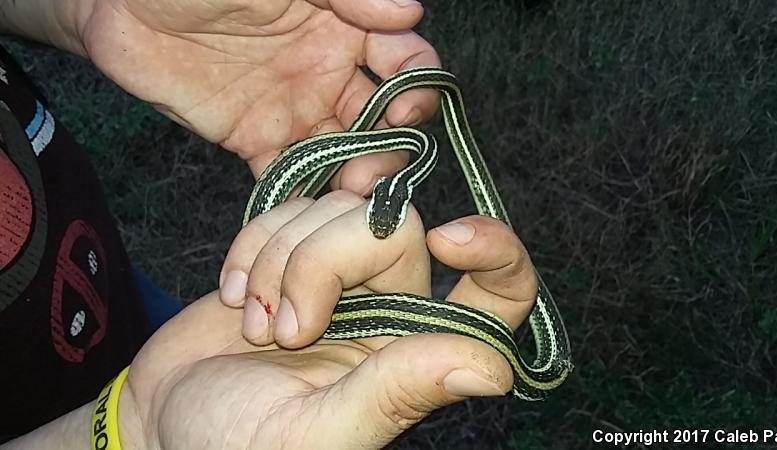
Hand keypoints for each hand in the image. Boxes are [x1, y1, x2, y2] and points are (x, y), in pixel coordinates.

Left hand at [79, 0, 440, 185]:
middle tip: (375, 171)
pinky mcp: (257, 140)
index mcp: (345, 29)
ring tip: (351, 198)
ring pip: (345, 153)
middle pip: (382, 120)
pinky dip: (302, 199)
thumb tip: (410, 11)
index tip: (406, 110)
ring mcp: (295, 110)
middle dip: (390, 149)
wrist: (122, 4)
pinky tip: (309, 219)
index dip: (417, 87)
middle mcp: (329, 73)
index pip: (404, 62)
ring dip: (356, 178)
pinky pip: (289, 175)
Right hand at [118, 191, 538, 447]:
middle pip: (397, 229)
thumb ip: (396, 393)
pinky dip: (253, 245)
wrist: (164, 415)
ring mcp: (342, 274)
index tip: (449, 239)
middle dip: (326, 264)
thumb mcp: (314, 431)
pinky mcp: (293, 249)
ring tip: (253, 328)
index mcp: (417, 355)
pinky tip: (234, 297)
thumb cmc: (234, 443)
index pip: (500, 293)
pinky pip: (291, 207)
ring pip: (340, 210)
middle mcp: (392, 307)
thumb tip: (493, 368)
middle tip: (283, 333)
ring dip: (280, 262)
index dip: (494, 250)